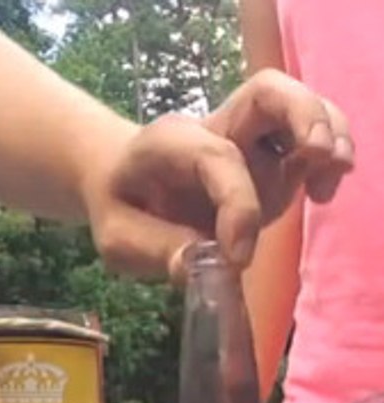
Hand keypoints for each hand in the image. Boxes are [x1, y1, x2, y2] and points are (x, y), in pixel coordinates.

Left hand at [83, 69, 352, 279]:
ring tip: (327, 183)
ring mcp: (248, 140)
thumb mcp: (117, 237)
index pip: (217, 158)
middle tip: (317, 158)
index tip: (236, 256)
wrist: (119, 182)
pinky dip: (327, 159)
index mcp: (169, 142)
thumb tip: (198, 268)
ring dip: (327, 137)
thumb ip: (153, 249)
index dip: (236, 204)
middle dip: (303, 117)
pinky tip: (322, 192)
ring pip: (300, 111)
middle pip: (269, 93)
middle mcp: (215, 129)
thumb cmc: (119, 206)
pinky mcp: (270, 158)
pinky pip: (309, 141)